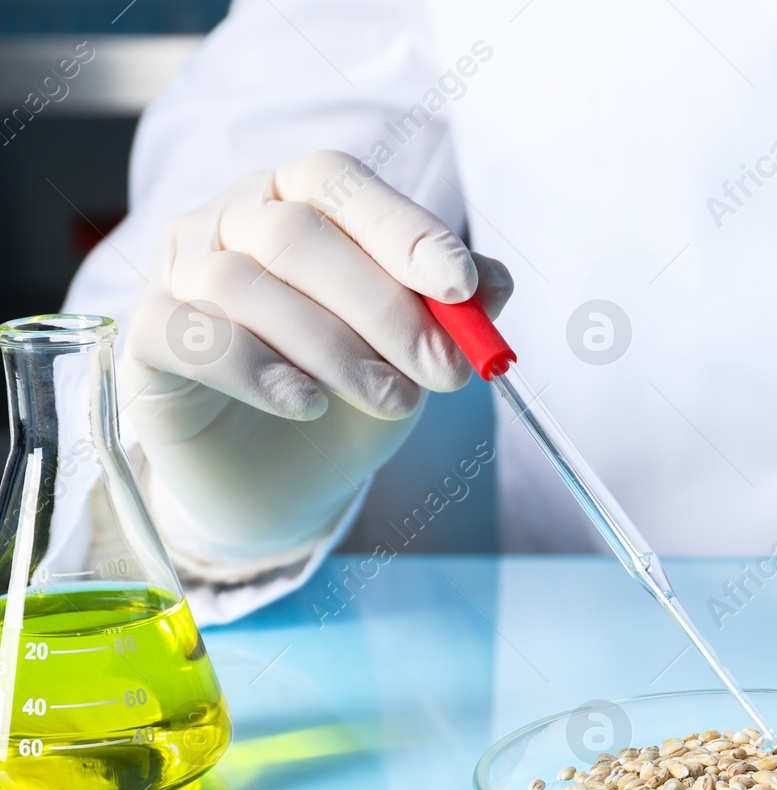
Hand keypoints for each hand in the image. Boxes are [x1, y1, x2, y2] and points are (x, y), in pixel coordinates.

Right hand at [123, 150, 512, 567]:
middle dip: (384, 307)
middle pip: (296, 234)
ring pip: (244, 285)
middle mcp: (228, 221)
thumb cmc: (347, 394)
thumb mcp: (412, 351)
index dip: (402, 228)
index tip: (460, 284)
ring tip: (394, 401)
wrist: (278, 483)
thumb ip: (451, 310)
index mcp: (295, 201)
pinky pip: (192, 337)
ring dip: (334, 348)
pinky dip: (258, 371)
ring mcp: (177, 275)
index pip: (339, 183)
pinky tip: (307, 403)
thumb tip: (494, 281)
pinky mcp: (146, 340)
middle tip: (443, 370)